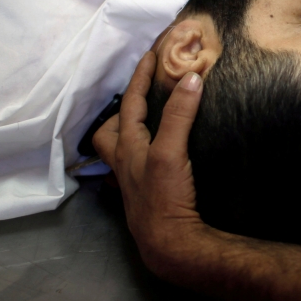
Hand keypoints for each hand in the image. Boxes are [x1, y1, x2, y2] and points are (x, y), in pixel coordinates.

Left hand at [93, 53, 206, 278]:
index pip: (130, 103)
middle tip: (139, 95)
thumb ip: (180, 115)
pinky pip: (137, 167)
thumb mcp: (170, 152)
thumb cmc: (165, 198)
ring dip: (128, 133)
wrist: (171, 245)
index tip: (151, 55)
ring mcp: (133, 181)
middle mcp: (125, 163)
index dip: (140, 78)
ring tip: (146, 122)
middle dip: (122, 109)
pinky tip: (157, 157)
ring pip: (120, 151)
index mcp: (127, 148)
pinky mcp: (147, 195)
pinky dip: (144, 155)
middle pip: (110, 130)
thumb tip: (190, 79)